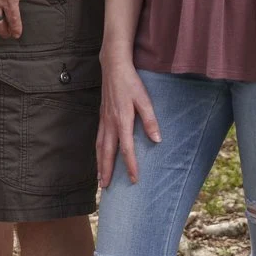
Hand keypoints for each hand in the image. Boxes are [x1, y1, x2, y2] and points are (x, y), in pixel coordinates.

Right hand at [97, 60, 159, 188]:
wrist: (113, 68)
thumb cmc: (131, 83)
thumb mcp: (145, 100)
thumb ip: (150, 121)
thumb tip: (157, 140)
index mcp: (122, 121)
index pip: (126, 149)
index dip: (130, 165)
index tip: (133, 180)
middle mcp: (110, 123)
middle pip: (107, 153)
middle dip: (107, 171)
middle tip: (106, 187)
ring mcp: (103, 120)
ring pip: (99, 147)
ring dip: (99, 164)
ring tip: (100, 179)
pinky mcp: (101, 117)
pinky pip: (98, 139)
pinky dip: (97, 152)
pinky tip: (99, 157)